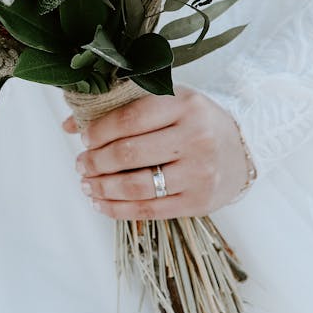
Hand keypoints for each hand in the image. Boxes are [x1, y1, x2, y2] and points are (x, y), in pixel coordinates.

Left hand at [63, 88, 250, 219]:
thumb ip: (122, 107)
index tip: (84, 138)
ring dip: (102, 187)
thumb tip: (70, 124)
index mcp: (185, 105)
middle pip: (129, 153)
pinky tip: (101, 203)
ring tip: (86, 183)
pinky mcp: (198, 202)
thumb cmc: (195, 121)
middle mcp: (195, 137)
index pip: (130, 118)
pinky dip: (118, 209)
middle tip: (81, 163)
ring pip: (136, 186)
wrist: (242, 149)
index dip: (99, 131)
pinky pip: (149, 210)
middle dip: (96, 161)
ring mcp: (199, 173)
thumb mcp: (167, 101)